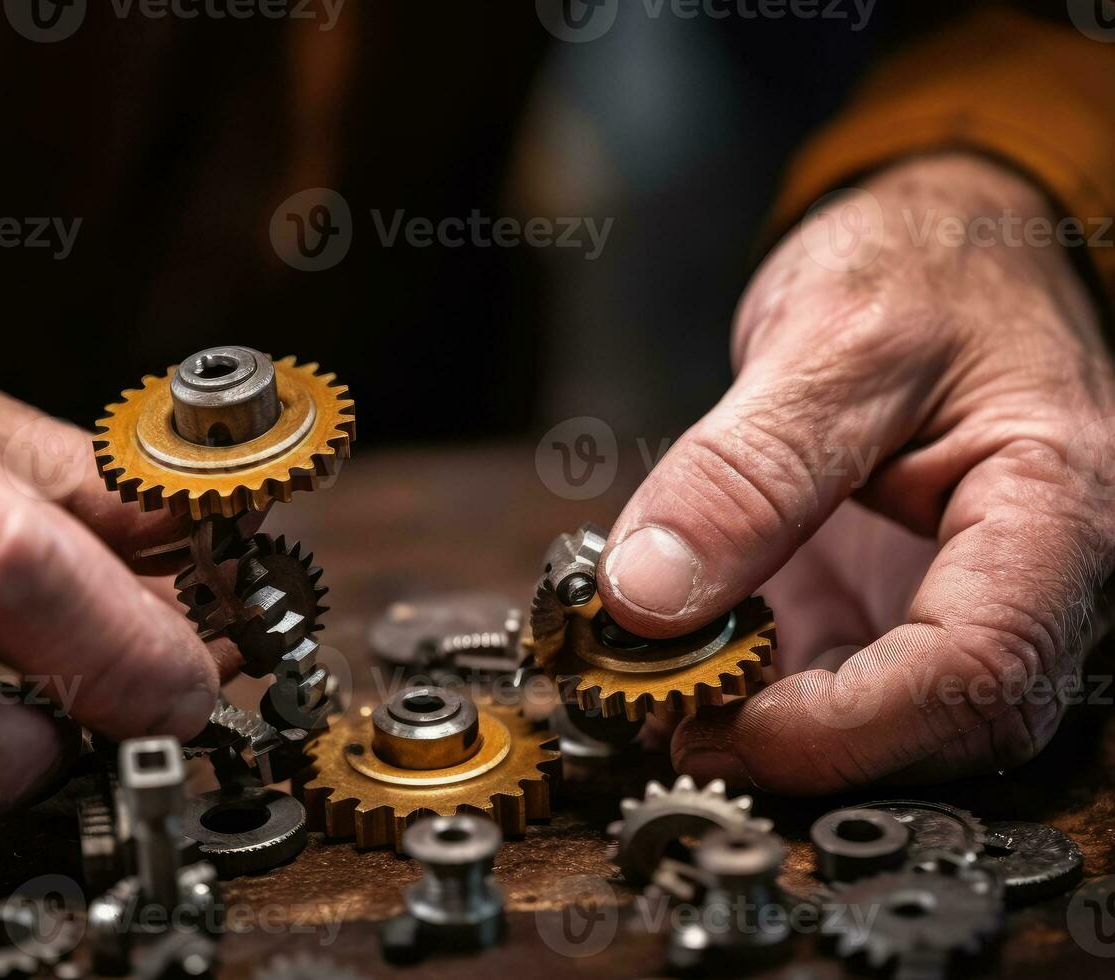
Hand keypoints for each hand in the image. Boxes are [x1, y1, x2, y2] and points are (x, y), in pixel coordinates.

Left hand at [601, 154, 1114, 793]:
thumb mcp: (828, 341)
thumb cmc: (924, 265)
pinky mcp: (895, 597)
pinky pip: (841, 676)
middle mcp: (1025, 573)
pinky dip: (760, 689)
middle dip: (809, 747)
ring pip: (893, 720)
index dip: (850, 726)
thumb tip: (647, 597)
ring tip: (660, 698)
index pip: (981, 664)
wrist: (939, 242)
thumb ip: (744, 470)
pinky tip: (683, 665)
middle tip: (671, 723)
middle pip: (949, 721)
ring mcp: (957, 593)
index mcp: (1052, 503)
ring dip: (777, 732)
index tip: (724, 725)